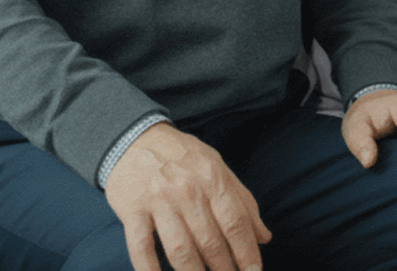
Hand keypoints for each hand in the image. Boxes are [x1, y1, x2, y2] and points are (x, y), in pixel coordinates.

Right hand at [104, 122, 271, 270]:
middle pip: (210, 240)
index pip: (235, 222)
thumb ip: (243, 202)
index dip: (247, 252)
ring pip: (180, 249)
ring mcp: (158, 200)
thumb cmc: (182, 157)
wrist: (134, 139)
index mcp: (212, 177)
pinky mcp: (132, 211)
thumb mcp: (218, 168)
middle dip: (224, 269)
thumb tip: (264, 237)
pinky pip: (141, 247)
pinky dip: (149, 270)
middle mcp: (187, 189)